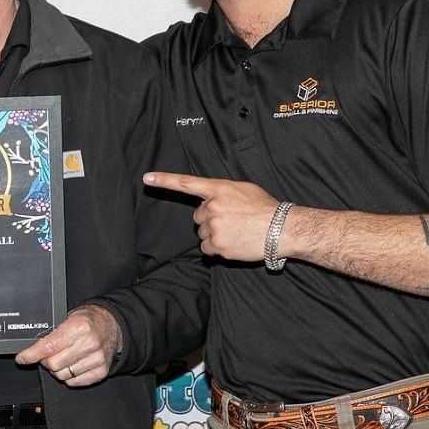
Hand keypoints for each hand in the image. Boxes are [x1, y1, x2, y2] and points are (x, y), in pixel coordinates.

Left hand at [14, 304, 119, 385]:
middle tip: (49, 354)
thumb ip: (52, 331)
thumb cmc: (88, 321)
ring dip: (58, 369)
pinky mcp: (101, 371)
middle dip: (46, 361)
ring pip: (62, 375)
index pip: (48, 346)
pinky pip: (74, 382)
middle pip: (53, 364)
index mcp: (78, 327)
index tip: (22, 358)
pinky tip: (73, 364)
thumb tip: (30, 346)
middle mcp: (88, 344)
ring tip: (64, 357)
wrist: (113, 326)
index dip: (31, 354)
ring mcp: (96, 359)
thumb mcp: (69, 317)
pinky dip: (69, 376)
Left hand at [144, 172, 279, 261]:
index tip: (146, 179)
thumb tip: (210, 201)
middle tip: (232, 221)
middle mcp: (212, 206)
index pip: (186, 183)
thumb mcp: (244, 189)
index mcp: (218, 189)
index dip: (164, 180)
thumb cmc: (265, 208)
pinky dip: (217, 249)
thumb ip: (222, 193)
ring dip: (215, 235)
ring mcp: (213, 226)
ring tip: (237, 232)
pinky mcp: (217, 245)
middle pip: (197, 217)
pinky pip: (207, 249)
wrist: (282, 228)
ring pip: (202, 233)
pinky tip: (233, 243)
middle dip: (210, 220)